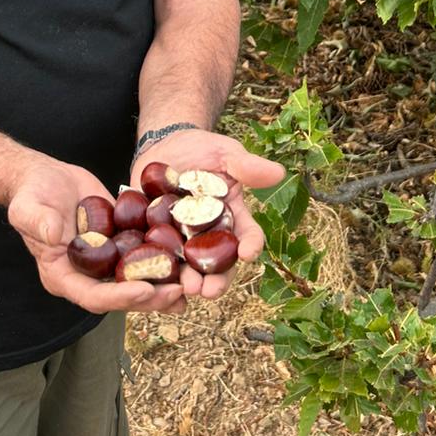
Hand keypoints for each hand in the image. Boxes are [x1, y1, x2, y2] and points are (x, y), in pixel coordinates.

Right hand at [8, 154, 185, 314]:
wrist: (46, 178)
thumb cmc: (32, 194)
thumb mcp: (28, 207)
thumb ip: (39, 222)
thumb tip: (55, 236)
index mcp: (62, 276)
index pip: (92, 296)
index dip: (118, 297)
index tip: (144, 290)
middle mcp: (87, 275)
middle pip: (120, 296)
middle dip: (150, 298)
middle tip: (178, 293)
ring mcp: (105, 261)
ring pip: (136, 281)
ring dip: (162, 288)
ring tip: (190, 290)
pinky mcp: (119, 243)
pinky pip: (141, 256)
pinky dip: (163, 261)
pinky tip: (187, 260)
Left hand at [130, 129, 285, 300]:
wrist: (166, 144)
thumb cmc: (203, 149)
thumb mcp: (226, 153)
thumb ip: (247, 166)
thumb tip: (280, 172)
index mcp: (232, 217)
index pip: (247, 235)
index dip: (251, 245)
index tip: (249, 253)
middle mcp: (209, 235)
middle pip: (218, 264)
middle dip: (217, 280)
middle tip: (210, 290)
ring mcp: (182, 238)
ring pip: (188, 268)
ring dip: (188, 281)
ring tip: (186, 288)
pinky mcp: (155, 236)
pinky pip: (156, 257)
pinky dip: (156, 271)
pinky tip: (154, 280)